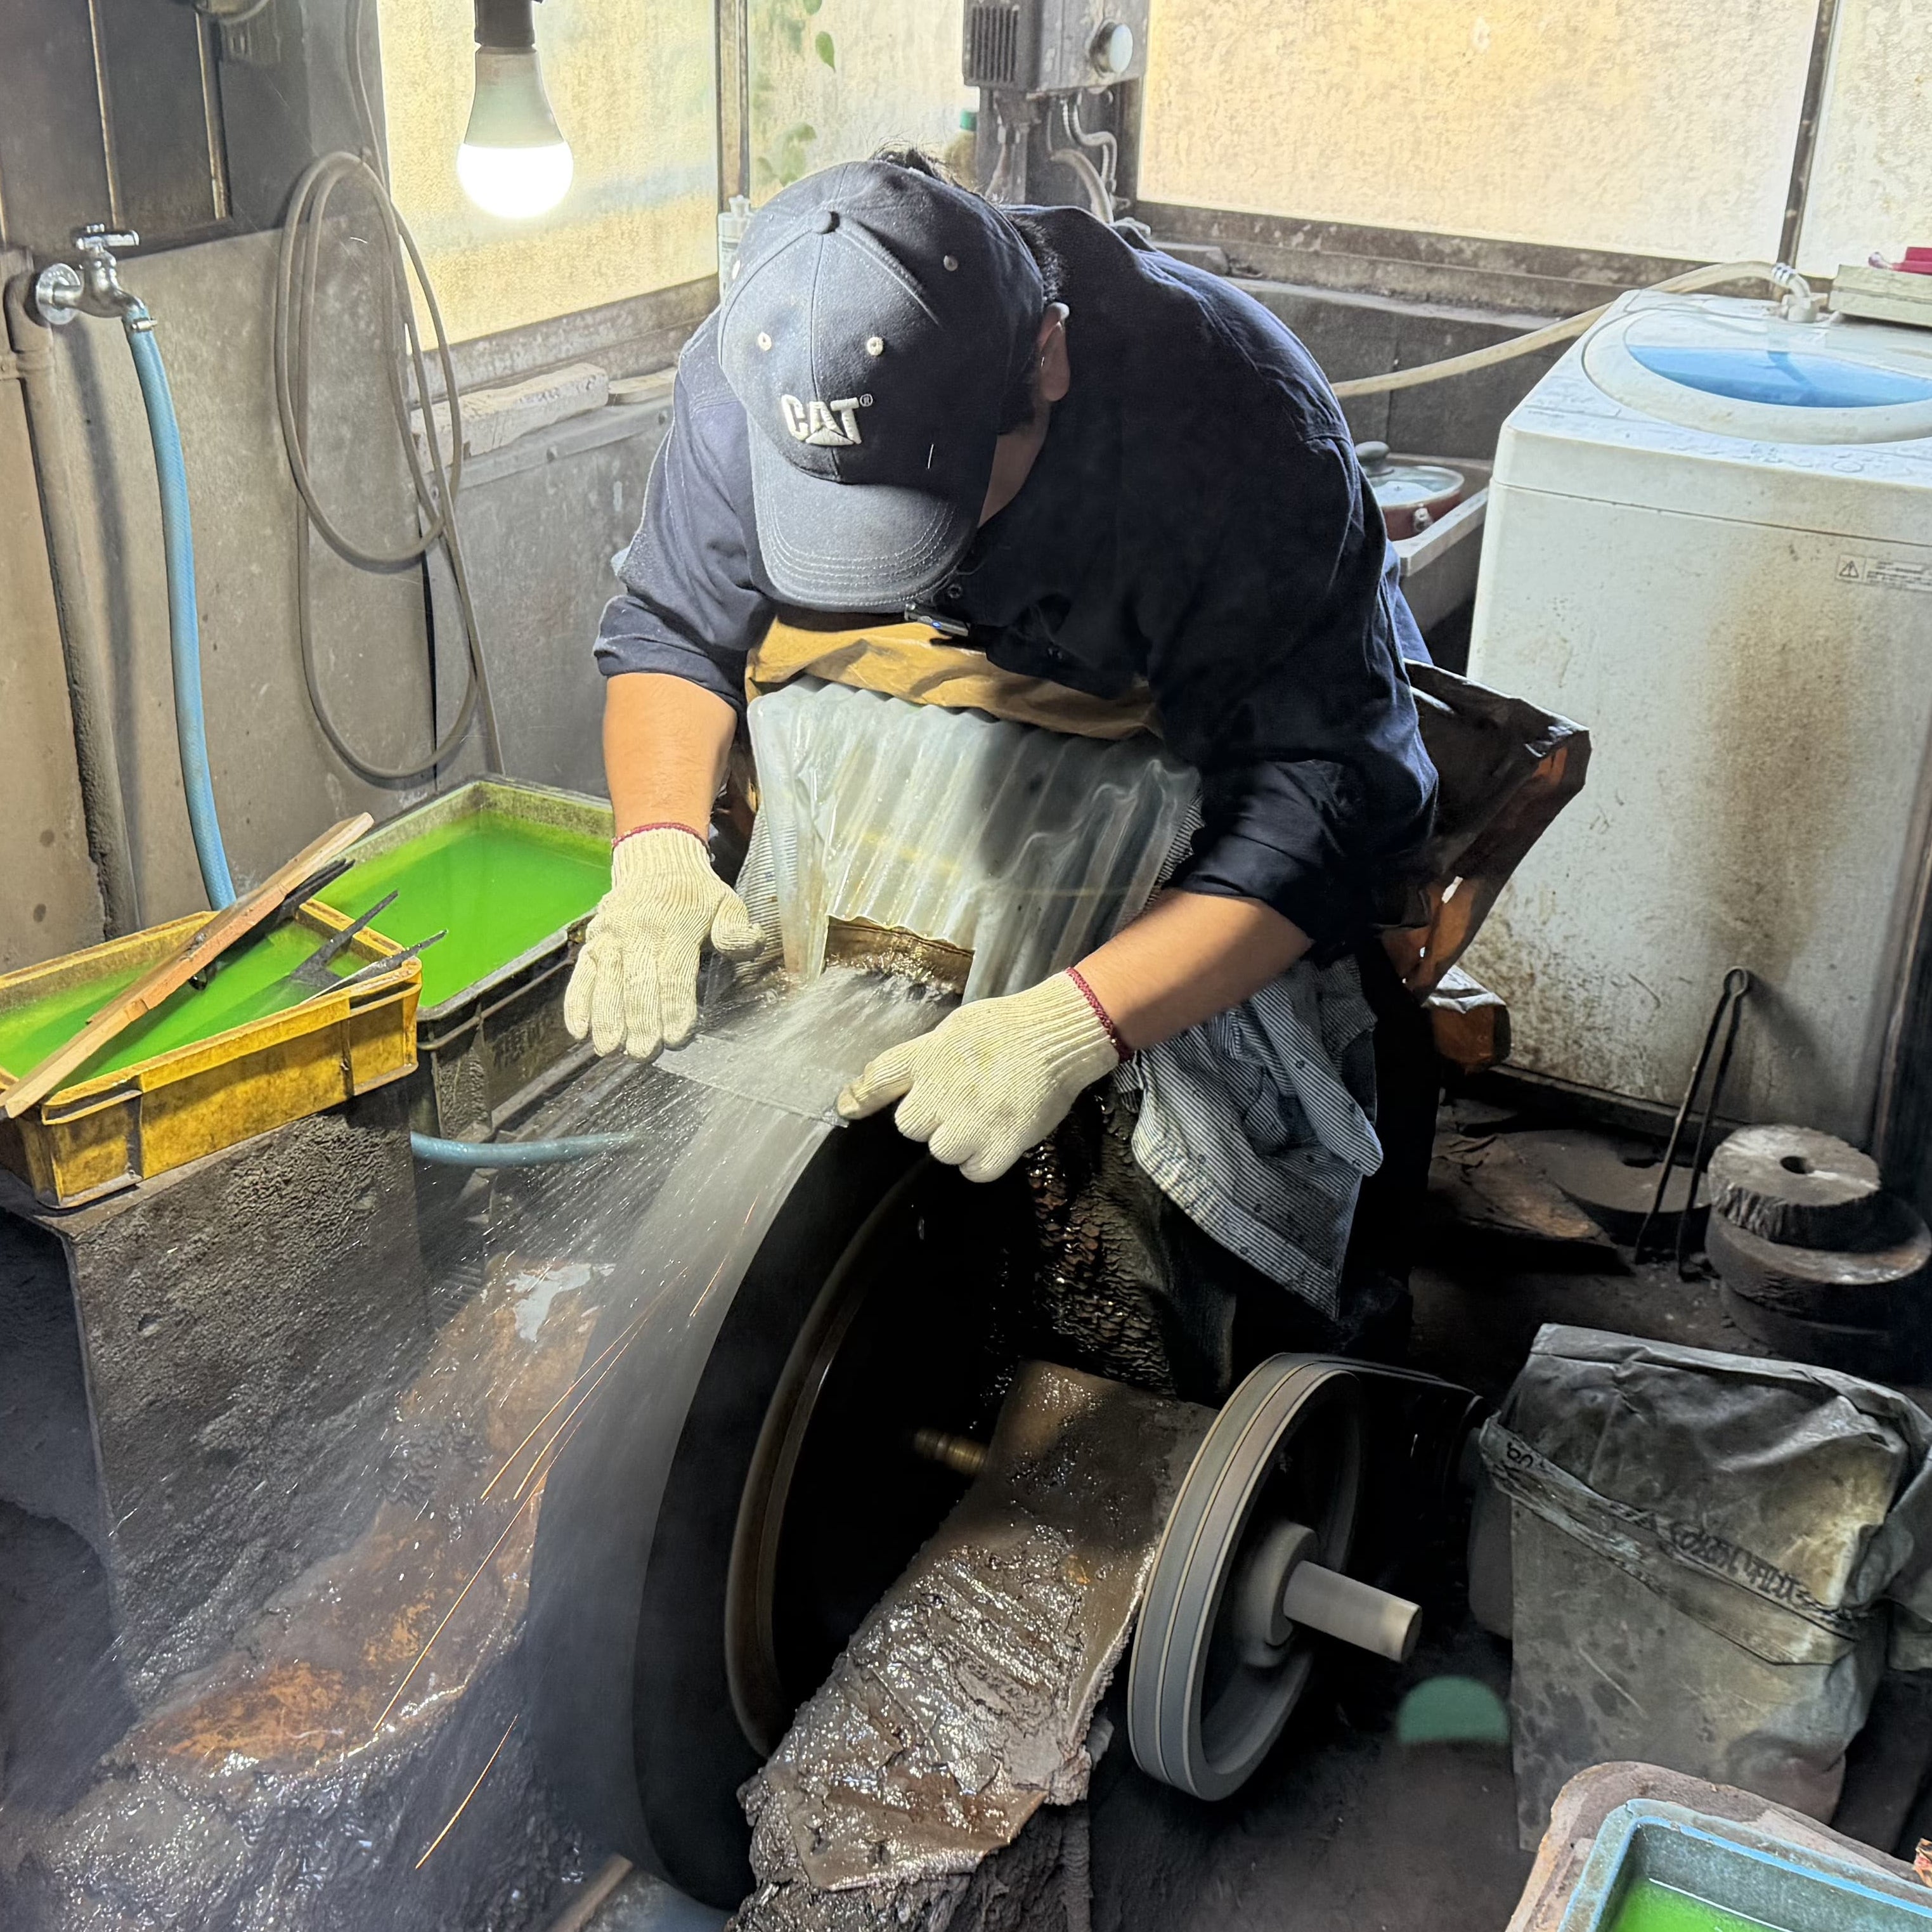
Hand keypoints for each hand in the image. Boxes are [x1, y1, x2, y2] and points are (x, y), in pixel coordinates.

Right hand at [563, 827, 762, 1061]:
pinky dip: (577, 1003)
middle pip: (638, 982)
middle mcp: (638, 930)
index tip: (676, 1037)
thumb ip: (736, 930)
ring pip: (607, 981)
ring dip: (607, 1017)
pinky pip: (582, 974)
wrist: (656, 862)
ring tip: (610, 1049)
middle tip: (644, 1052)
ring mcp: (611, 936)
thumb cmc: (697, 895)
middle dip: (641, 1020)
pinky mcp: (593, 941)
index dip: (675, 1007)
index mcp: (675, 925)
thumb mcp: (726, 903)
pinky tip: (579, 1031)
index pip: (674, 973)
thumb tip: (751, 943)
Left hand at [836, 972, 1121, 1181]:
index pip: (878, 1079)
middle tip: (957, 1103)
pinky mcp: (1002, 1141)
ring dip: (957, 1142)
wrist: (1057, 1034)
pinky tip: (994, 1140)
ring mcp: (972, 1118)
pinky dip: (981, 1162)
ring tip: (980, 1120)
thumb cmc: (1006, 1028)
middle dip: (929, 1119)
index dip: (860, 1098)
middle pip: (909, 1126)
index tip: (849, 1108)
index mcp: (929, 1056)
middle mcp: (943, 1088)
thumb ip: (921, 1057)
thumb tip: (885, 1083)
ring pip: (941, 1151)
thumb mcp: (954, 1030)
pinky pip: (974, 1171)